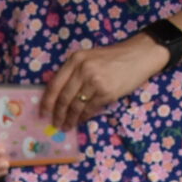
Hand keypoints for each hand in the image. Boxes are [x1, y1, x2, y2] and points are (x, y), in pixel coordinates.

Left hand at [38, 37, 166, 127]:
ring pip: (76, 106)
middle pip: (63, 98)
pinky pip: (89, 109)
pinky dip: (83, 117)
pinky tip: (80, 121)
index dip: (46, 101)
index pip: (54, 84)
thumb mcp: (89, 58)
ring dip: (69, 119)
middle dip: (57, 114)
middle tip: (54, 123)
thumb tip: (57, 97)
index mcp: (75, 59)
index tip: (42, 113)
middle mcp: (83, 69)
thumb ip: (73, 72)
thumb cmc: (113, 58)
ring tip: (66, 126)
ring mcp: (95, 81)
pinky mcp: (106, 92)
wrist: (138, 55)